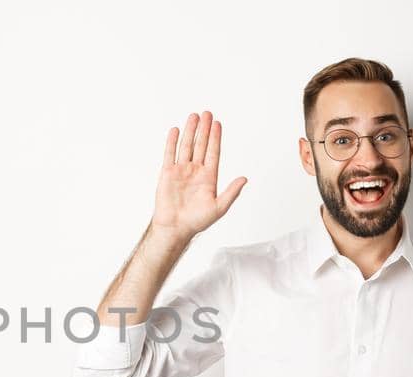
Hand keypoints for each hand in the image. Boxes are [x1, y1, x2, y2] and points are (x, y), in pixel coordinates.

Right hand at [150, 110, 247, 238]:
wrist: (175, 228)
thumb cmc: (196, 221)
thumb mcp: (219, 207)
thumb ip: (231, 192)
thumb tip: (245, 178)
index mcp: (209, 177)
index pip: (213, 152)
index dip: (215, 138)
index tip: (218, 124)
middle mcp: (195, 171)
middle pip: (201, 145)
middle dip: (204, 129)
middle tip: (207, 113)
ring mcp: (181, 171)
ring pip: (187, 146)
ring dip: (191, 131)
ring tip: (194, 116)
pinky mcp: (168, 174)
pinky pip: (170, 154)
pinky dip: (172, 142)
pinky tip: (176, 130)